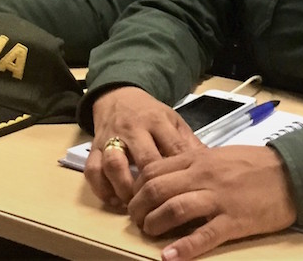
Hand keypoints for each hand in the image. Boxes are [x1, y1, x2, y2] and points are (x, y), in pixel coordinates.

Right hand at [85, 87, 203, 207]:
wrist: (118, 96)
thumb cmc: (150, 114)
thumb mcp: (173, 120)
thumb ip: (188, 143)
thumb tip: (209, 167)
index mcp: (157, 121)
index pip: (172, 149)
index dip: (181, 173)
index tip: (188, 193)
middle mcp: (133, 129)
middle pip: (144, 159)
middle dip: (152, 185)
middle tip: (160, 205)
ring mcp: (111, 138)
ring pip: (114, 165)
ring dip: (124, 188)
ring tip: (135, 205)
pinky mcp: (93, 148)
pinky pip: (92, 170)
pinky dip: (101, 189)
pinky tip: (114, 201)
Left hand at [128, 146, 296, 260]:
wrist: (291, 173)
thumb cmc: (256, 165)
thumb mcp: (220, 156)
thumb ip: (195, 164)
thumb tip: (169, 177)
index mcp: (199, 159)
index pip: (154, 170)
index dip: (138, 187)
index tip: (135, 200)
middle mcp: (204, 176)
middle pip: (157, 189)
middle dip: (139, 208)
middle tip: (137, 220)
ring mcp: (218, 198)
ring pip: (174, 209)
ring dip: (155, 224)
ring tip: (150, 233)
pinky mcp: (234, 221)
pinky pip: (204, 235)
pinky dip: (184, 248)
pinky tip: (169, 257)